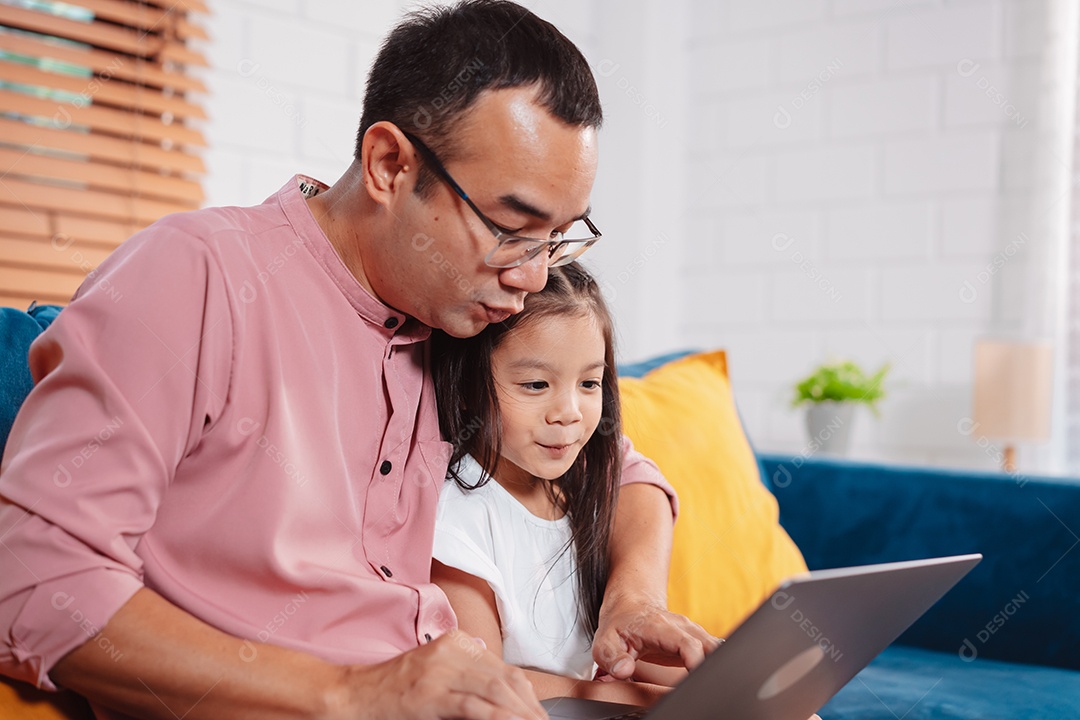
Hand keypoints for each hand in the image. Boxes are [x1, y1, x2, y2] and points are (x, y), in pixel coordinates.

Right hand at [337, 629, 546, 719]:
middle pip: (505, 679)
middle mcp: (450, 652)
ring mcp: (440, 672)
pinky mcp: (430, 695)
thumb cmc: (391, 689)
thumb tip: (498, 680)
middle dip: (529, 706)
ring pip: (495, 691)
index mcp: (454, 643)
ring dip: (520, 713)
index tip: (538, 714)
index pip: (504, 668)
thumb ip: (463, 670)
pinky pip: (474, 706)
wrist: (351, 695)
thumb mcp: (431, 670)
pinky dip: (499, 717)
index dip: (527, 694)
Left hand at [591, 595, 720, 680]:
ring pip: (717, 648)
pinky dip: (715, 665)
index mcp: (661, 627)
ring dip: (716, 666)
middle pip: (710, 646)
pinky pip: (715, 652)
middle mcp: (682, 627)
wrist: (630, 606)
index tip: (694, 678)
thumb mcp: (605, 641)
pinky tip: (708, 680)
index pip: (688, 643)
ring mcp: (692, 632)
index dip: (696, 662)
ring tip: (708, 687)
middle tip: (705, 688)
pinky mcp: (696, 641)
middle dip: (713, 667)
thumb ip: (612, 657)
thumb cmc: (619, 624)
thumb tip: (624, 670)